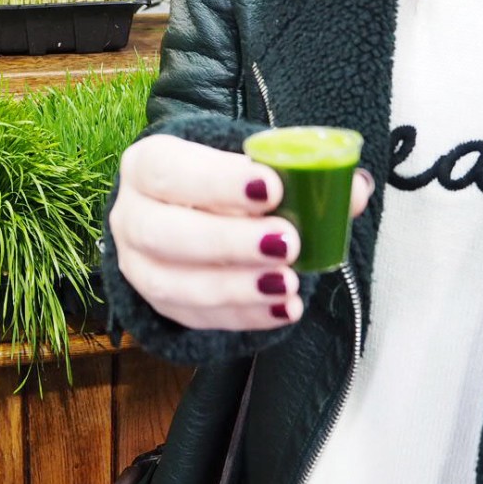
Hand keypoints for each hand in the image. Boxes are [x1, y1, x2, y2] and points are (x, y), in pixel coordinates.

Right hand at [109, 134, 373, 330]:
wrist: (188, 211)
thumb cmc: (224, 183)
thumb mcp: (253, 165)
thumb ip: (299, 174)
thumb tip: (352, 187)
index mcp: (147, 164)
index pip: (168, 170)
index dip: (216, 182)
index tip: (272, 188)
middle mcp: (130, 215)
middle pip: (163, 233)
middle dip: (227, 241)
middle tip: (287, 243)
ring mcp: (138, 265)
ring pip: (172, 285)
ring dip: (234, 288)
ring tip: (288, 285)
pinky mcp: (158, 304)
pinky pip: (194, 319)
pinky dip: (242, 316)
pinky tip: (283, 310)